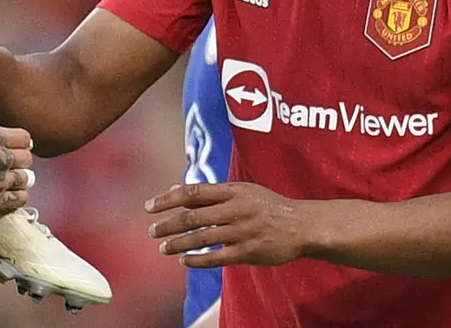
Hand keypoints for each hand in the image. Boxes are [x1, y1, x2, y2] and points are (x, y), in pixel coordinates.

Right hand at [0, 126, 34, 217]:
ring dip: (20, 179)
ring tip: (11, 181)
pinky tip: (10, 195)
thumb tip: (0, 139)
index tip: (19, 147)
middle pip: (27, 158)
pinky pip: (21, 198)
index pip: (24, 138)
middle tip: (12, 165)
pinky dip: (18, 196)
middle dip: (20, 161)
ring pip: (26, 178)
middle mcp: (0, 157)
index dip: (21, 143)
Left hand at [146, 182, 305, 268]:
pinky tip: (184, 260)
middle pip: (193, 217)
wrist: (300, 225)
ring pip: (202, 238)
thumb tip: (174, 190)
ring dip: (178, 244)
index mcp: (233, 191)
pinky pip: (217, 257)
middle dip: (168, 225)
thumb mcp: (240, 191)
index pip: (193, 192)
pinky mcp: (248, 252)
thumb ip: (208, 193)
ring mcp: (242, 232)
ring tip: (162, 247)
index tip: (149, 207)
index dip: (168, 199)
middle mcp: (236, 209)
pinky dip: (198, 259)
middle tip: (151, 231)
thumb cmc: (266, 205)